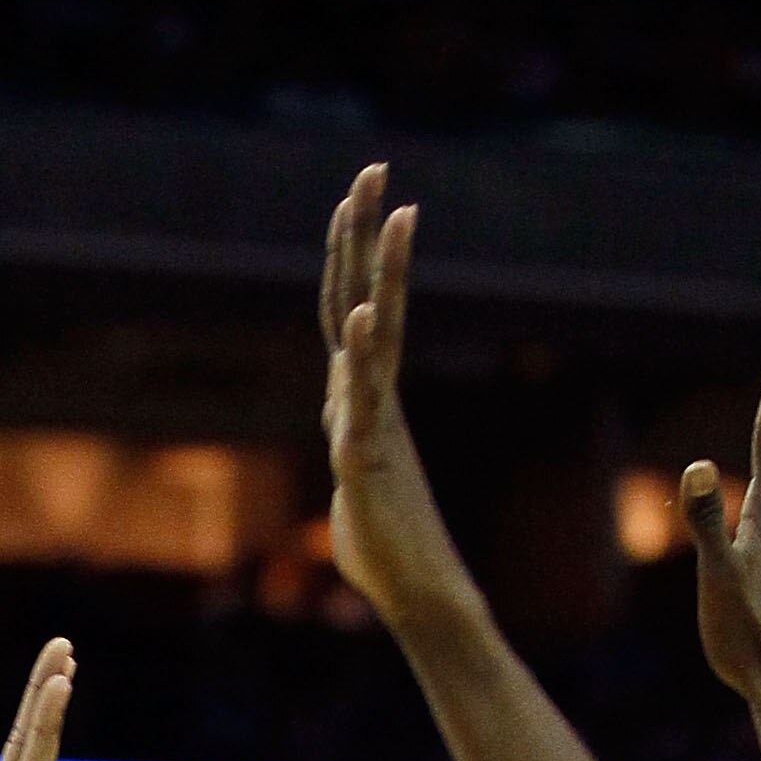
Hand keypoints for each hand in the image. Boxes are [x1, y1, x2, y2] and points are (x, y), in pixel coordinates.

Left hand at [320, 164, 485, 636]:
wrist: (418, 592)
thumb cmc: (386, 547)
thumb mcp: (353, 475)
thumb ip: (347, 434)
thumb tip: (342, 409)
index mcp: (368, 400)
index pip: (356, 312)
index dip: (355, 257)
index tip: (363, 199)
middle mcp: (376, 398)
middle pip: (370, 299)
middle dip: (369, 233)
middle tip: (376, 168)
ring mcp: (376, 421)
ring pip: (377, 333)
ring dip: (383, 270)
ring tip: (392, 209)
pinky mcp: (370, 456)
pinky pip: (367, 397)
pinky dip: (364, 356)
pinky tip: (366, 315)